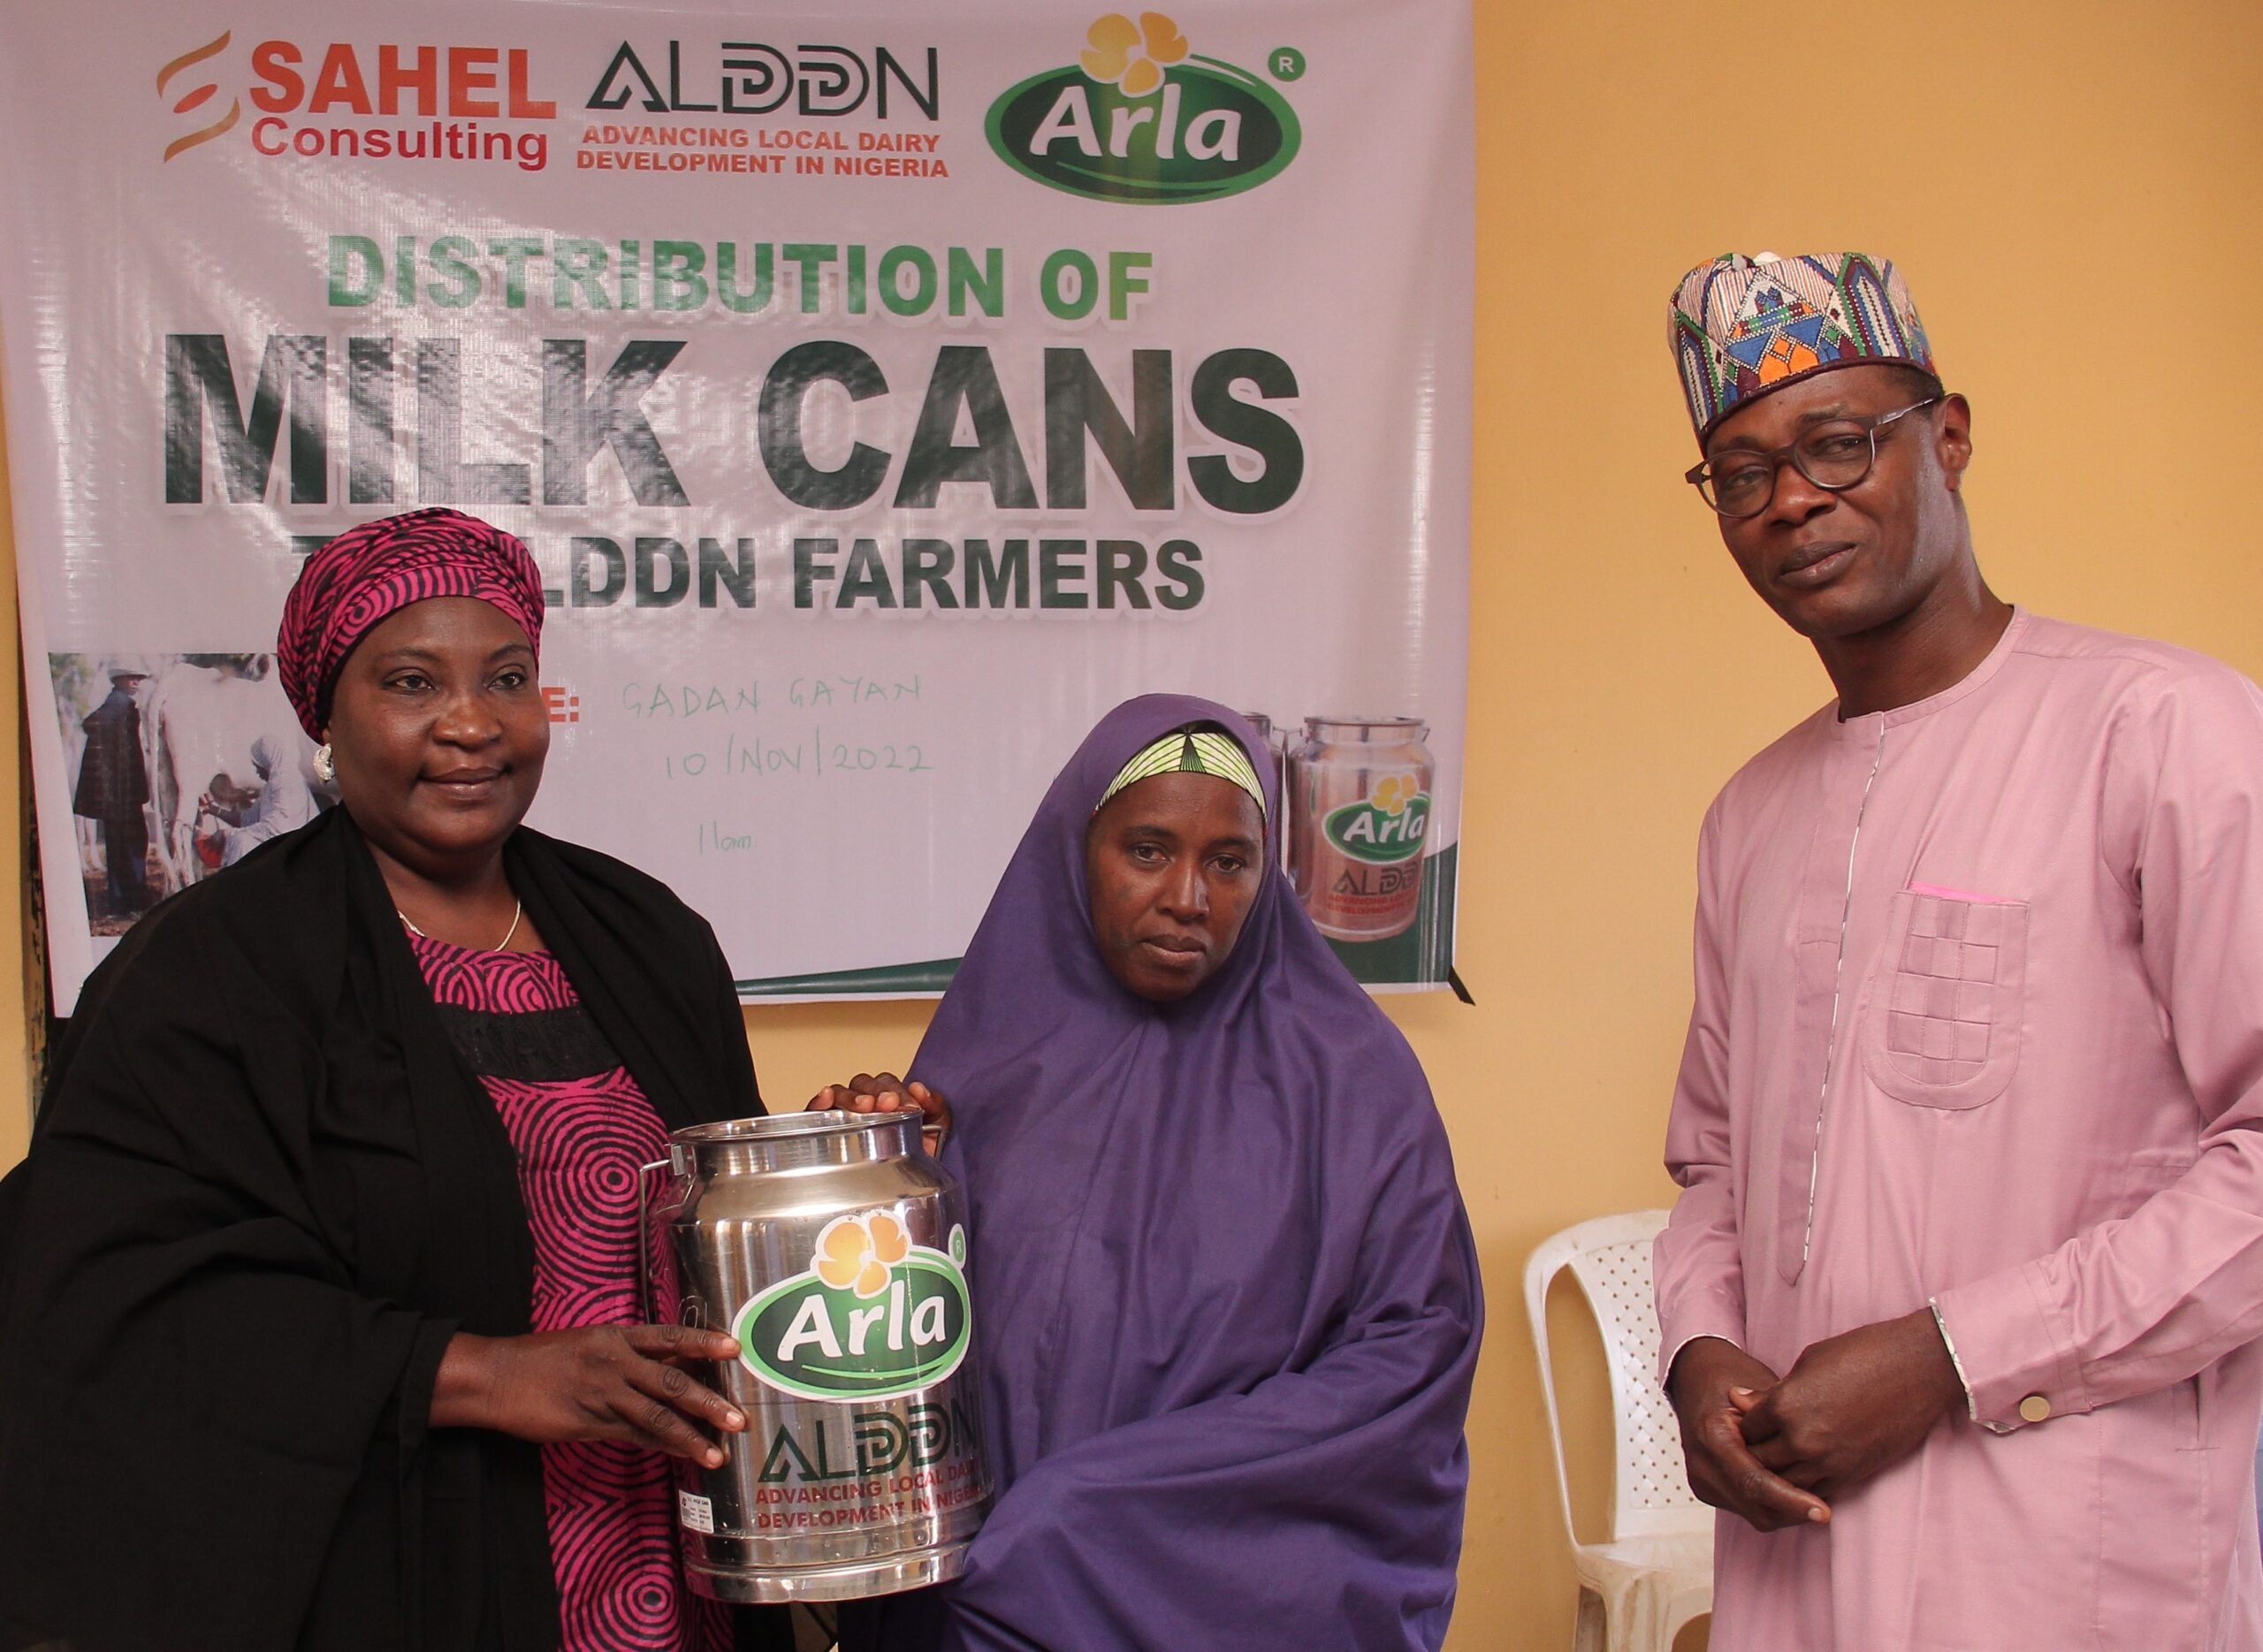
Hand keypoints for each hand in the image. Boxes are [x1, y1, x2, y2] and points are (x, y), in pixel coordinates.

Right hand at [432, 1324, 746, 1467]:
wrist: (497, 1377)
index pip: (669, 1336)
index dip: (702, 1342)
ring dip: (690, 1436)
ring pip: (656, 1416)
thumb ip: (629, 1352)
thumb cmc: (543, 1358)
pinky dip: (661, 1447)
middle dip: (708, 1401)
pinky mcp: (588, 1423)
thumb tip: (673, 1360)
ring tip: (718, 1453)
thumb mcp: (589, 1342)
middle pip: (672, 1381)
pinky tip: (682, 1455)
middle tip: (739, 1417)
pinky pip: (633, 1436)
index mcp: (615, 1337)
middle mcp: (614, 1362)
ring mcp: (602, 1394)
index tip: (733, 1348)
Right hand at [807, 1072, 951, 1154]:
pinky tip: (826, 1096)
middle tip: (889, 1104)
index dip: (899, 1090)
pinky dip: (818, 1101)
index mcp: (887, 1098)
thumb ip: (935, 1106)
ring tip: (866, 1107)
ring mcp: (842, 1116)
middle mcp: (863, 1104)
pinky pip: (814, 1112)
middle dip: (876, 1091)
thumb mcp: (936, 1129)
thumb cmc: (916, 1156)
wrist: (905, 1191)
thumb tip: (920, 1089)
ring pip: (840, 1093)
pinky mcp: (822, 1132)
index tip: (912, 1106)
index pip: (887, 1084)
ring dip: (853, 1097)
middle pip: (862, 1084)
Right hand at [1665, 1337, 1830, 1531]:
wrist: (1695, 1381)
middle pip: (1757, 1507)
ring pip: (1757, 1515)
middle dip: (1794, 1511)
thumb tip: (1816, 1441)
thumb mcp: (1758, 1389)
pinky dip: (1776, 1506)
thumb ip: (1782, 1422)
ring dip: (1788, 1511)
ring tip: (1818, 1500)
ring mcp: (1703, 1481)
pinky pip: (1751, 1509)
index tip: (1823, 1511)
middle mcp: (1702, 1465)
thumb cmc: (1730, 1379)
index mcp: (1711, 1436)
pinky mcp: (1711, 1490)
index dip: (1790, 1499)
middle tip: (1828, 1510)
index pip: (1753, 1481)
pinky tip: (1798, 1495)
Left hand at [1735, 1309, 1964, 1502]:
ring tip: (1776, 1462)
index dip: (1742, 1424)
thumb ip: (1772, 1391)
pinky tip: (1801, 1475)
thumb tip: (1739, 1400)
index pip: (1745, 1428)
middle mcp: (1802, 1438)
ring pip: (1783, 1484)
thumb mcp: (1807, 1363)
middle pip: (1758, 1460)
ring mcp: (1828, 1461)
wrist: (1918, 1368)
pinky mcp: (1853, 1474)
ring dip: (1776, 1475)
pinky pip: (1815, 1493)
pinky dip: (1803, 1488)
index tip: (1745, 1421)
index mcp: (1784, 1405)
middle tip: (1755, 1445)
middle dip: (1753, 1452)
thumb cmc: (1862, 1353)